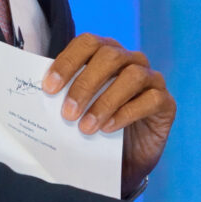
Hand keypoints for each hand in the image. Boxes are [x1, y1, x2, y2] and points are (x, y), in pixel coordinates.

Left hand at [44, 34, 174, 195]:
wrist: (127, 158)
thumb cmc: (98, 126)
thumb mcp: (78, 110)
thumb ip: (64, 95)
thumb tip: (35, 93)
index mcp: (106, 53)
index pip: (87, 42)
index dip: (68, 61)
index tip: (49, 88)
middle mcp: (131, 60)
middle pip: (109, 56)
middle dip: (84, 84)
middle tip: (67, 113)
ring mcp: (152, 79)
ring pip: (132, 76)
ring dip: (105, 102)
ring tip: (86, 127)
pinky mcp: (166, 102)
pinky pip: (150, 99)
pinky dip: (126, 113)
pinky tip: (108, 129)